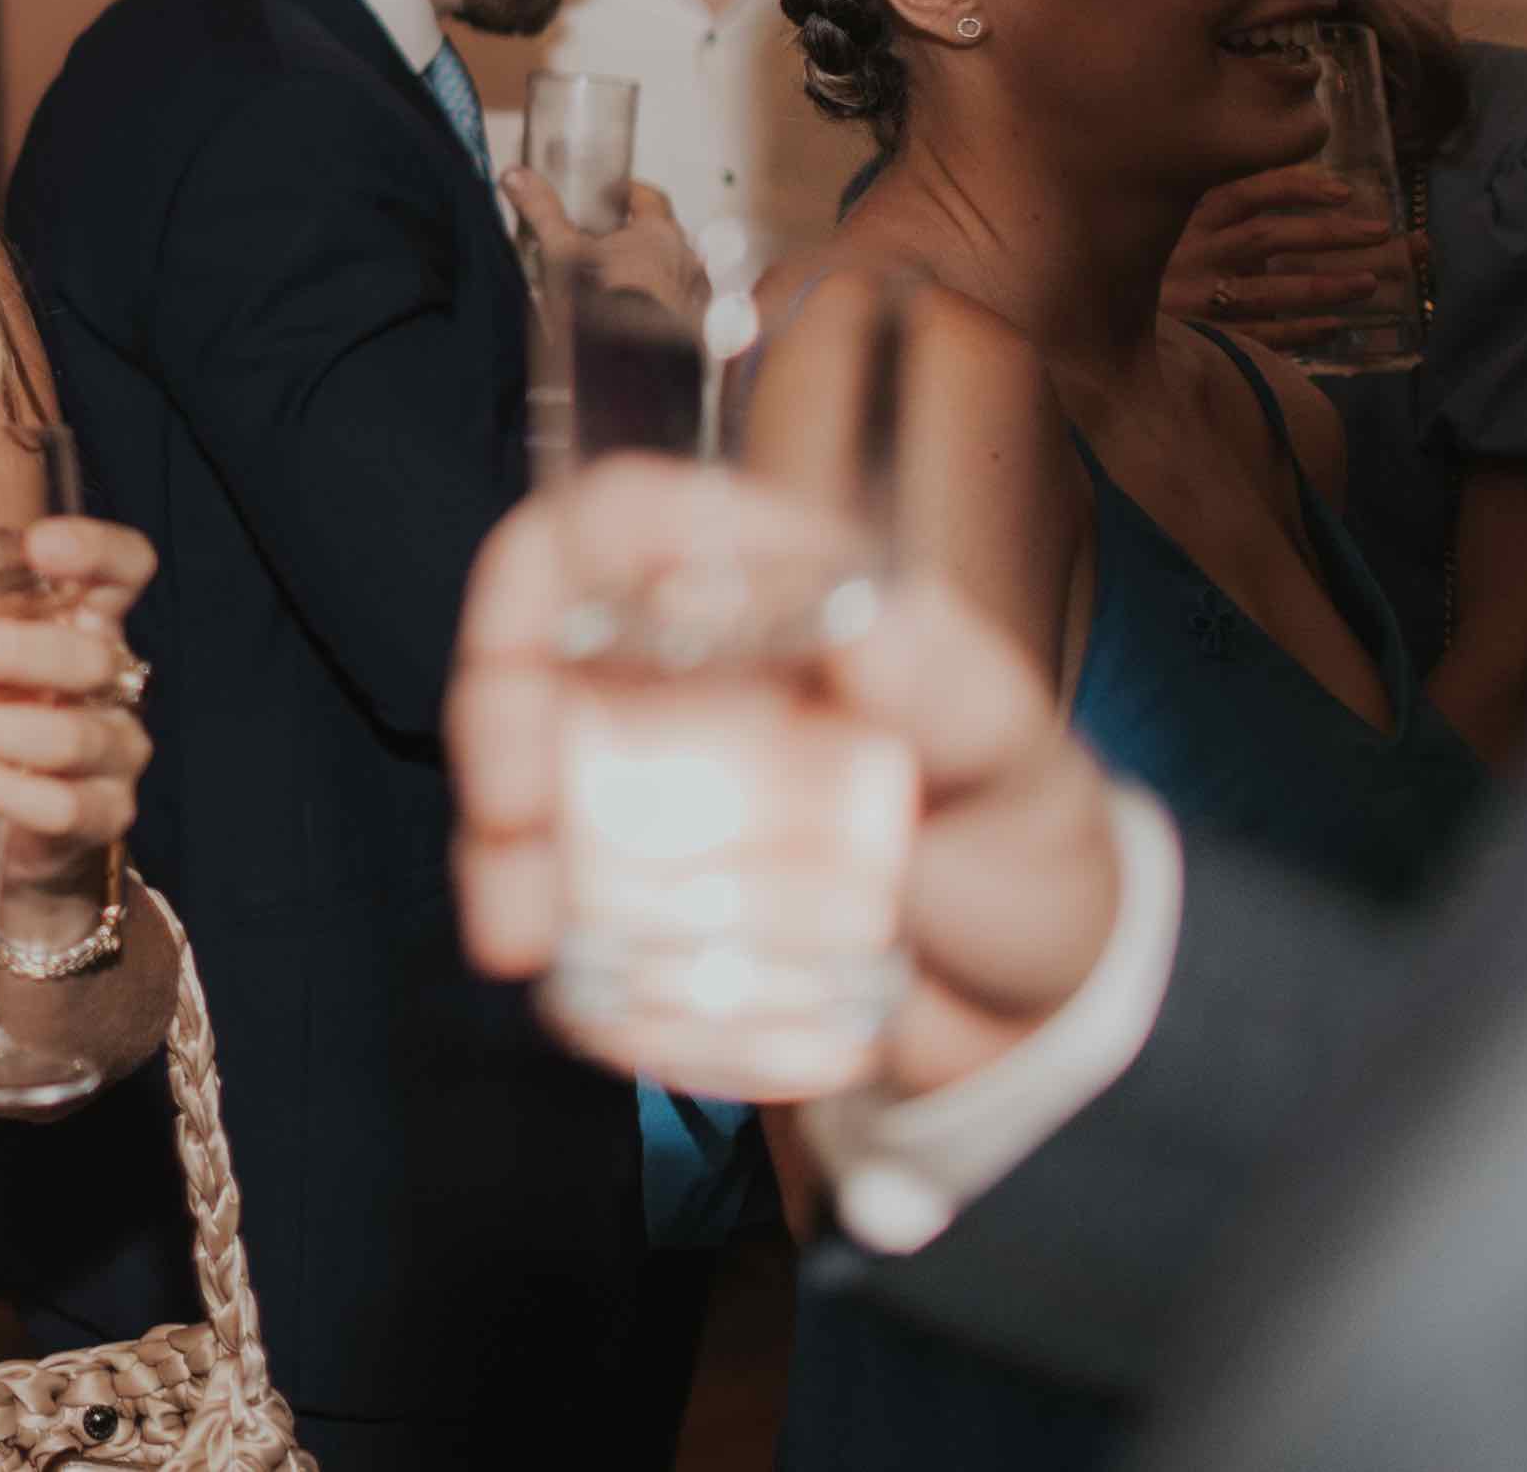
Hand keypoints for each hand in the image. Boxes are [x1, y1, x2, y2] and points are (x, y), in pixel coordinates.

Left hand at [0, 513, 156, 903]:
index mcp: (82, 621)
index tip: (39, 544)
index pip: (124, 569)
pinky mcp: (102, 815)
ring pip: (73, 736)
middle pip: (90, 656)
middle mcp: (111, 682)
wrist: (3, 837)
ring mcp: (116, 751)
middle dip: (14, 649)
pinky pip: (61, 805)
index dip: (96, 550)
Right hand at [448, 463, 1125, 1094]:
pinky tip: (560, 982)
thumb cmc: (1025, 838)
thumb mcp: (1020, 756)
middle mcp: (678, 669)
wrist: (1031, 1009)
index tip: (544, 635)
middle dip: (496, 717)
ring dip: (495, 845)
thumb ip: (948, 687)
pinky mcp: (632, 889)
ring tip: (519, 934)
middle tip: (511, 813)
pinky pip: (547, 895)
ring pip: (519, 775)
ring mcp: (645, 781)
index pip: (625, 517)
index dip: (563, 550)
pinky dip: (534, 930)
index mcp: (762, 593)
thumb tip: (856, 628)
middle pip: (534, 642)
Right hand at [509, 173, 713, 329]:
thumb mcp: (562, 250)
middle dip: (637, 238)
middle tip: (608, 245)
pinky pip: (677, 306)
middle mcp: (684, 260)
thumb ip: (541, 210)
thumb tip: (517, 177)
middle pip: (663, 235)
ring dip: (650, 272)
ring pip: (672, 271)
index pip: (650, 198)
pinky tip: (633, 315)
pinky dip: (658, 305)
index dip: (630, 193)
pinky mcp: (691, 327)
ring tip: (617, 284)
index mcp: (658, 232)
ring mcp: (691, 294)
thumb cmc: (605, 302)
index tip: (614, 196)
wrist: (633, 359)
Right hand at [1163, 166, 1403, 340]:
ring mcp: (1197, 300)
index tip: (1344, 192)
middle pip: (1268, 237)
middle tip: (1382, 233)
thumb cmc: (1153, 264)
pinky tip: (1335, 327)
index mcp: (1187, 220)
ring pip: (1270, 291)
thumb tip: (1305, 189)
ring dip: (1325, 287)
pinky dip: (1301, 331)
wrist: (1098, 321)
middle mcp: (1192, 255)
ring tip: (1368, 284)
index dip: (1296, 188)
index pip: (1246, 192)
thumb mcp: (1175, 225)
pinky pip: (1261, 337)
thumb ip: (1221, 211)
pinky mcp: (1202, 339)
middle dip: (1329, 234)